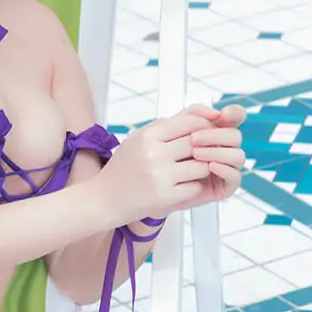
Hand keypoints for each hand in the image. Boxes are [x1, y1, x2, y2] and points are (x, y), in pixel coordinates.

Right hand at [94, 104, 243, 229]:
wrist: (104, 198)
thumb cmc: (125, 166)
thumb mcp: (142, 137)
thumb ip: (172, 124)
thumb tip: (208, 112)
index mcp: (148, 135)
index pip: (191, 122)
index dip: (205, 127)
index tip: (206, 134)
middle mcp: (153, 153)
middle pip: (198, 143)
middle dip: (206, 148)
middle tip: (204, 154)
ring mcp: (159, 176)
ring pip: (201, 166)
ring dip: (202, 169)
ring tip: (192, 171)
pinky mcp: (164, 197)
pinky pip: (195, 187)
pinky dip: (194, 186)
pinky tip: (183, 186)